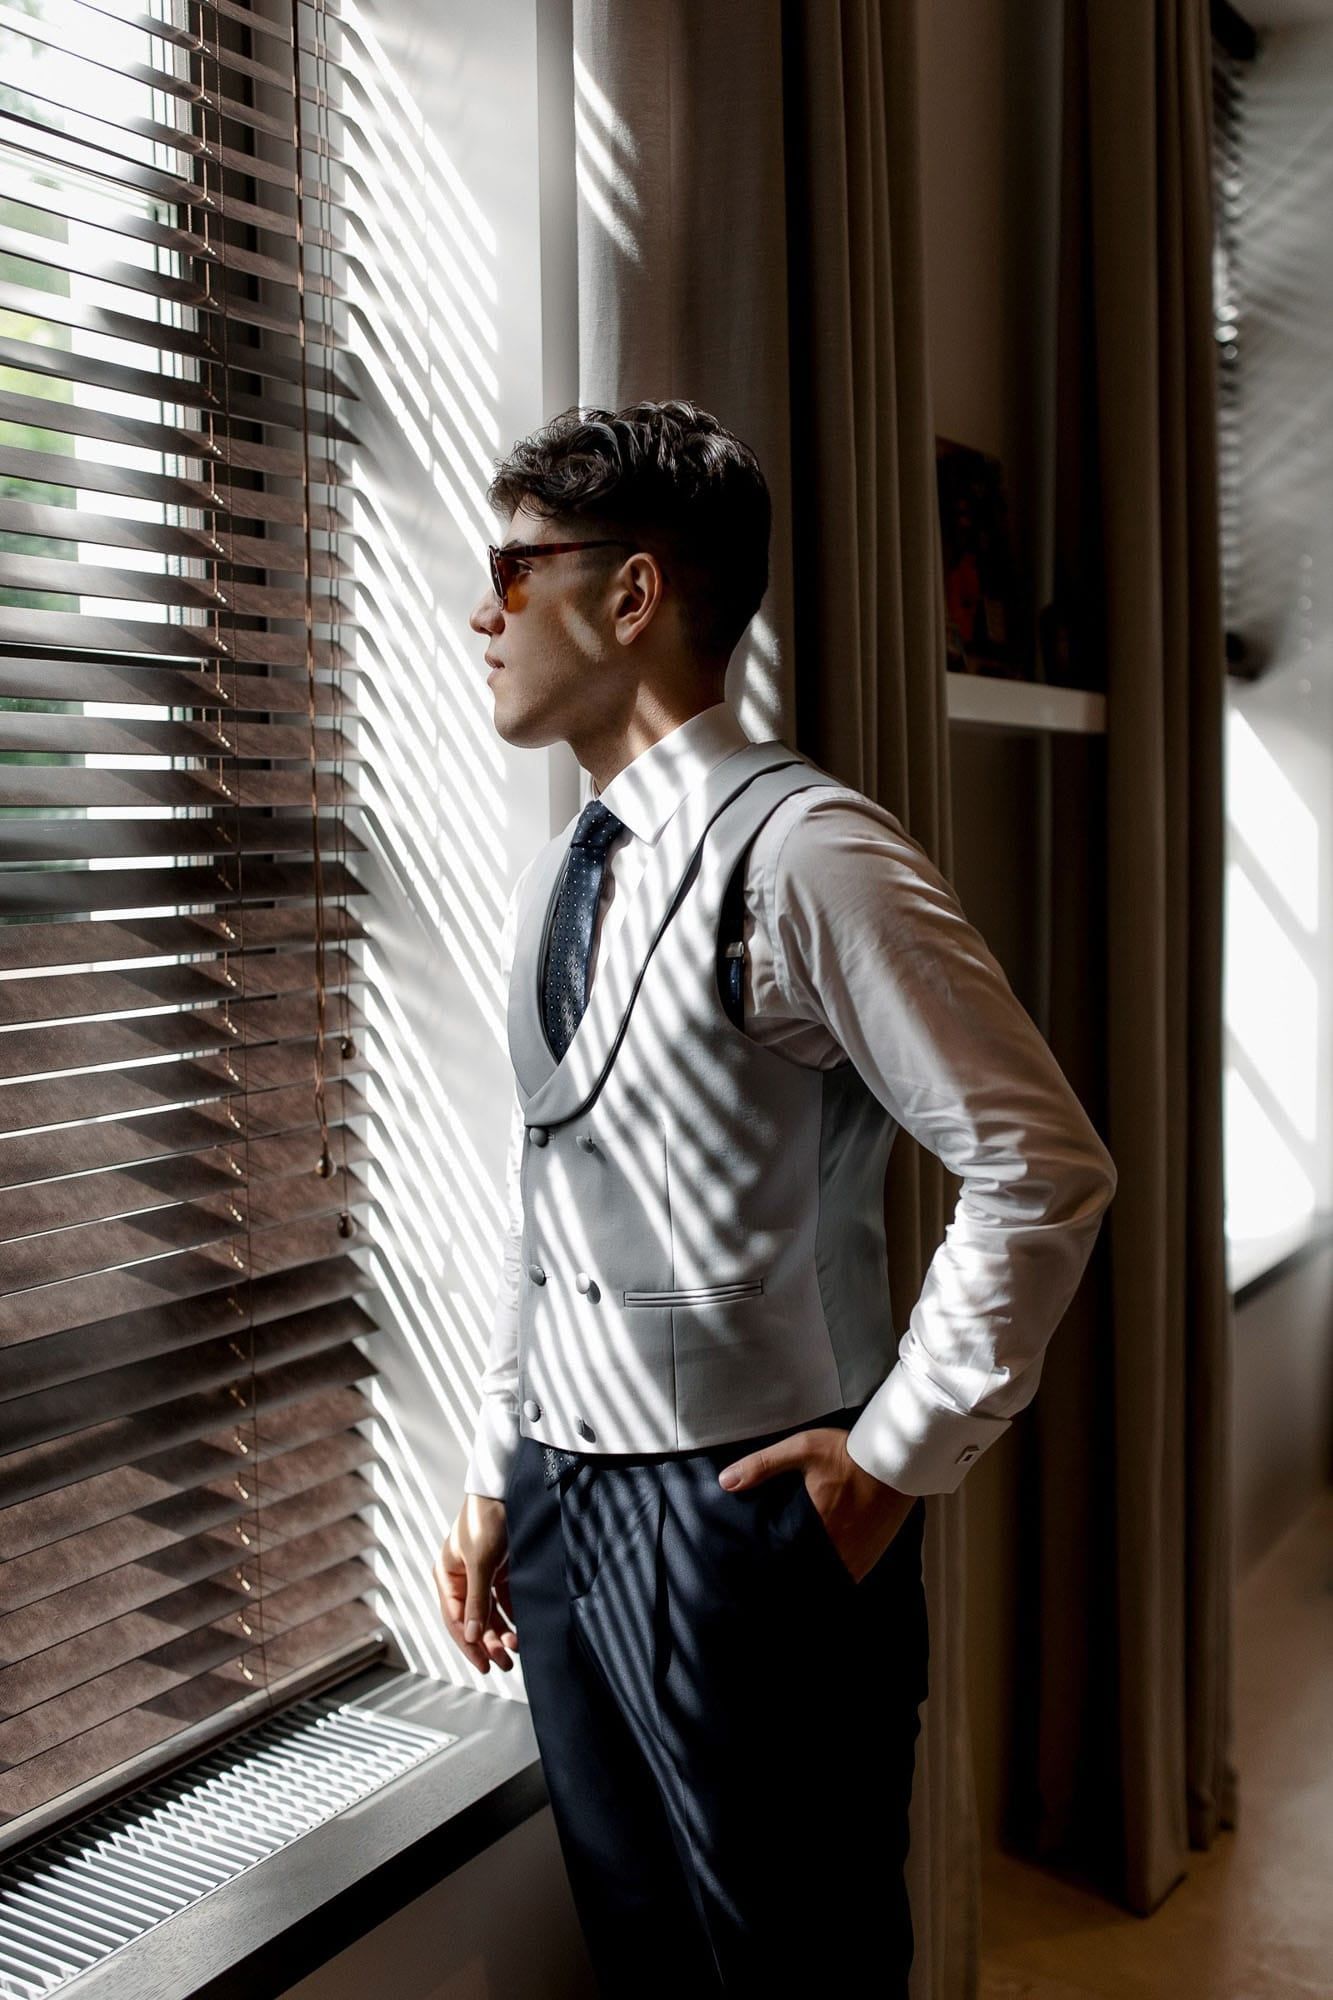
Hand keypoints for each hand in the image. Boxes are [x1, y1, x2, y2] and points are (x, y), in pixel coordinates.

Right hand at [434, 1494, 519, 1674]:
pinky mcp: (501, 1571)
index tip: (484, 1666)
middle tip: (504, 1666)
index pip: (456, 1619)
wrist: (508, 1491)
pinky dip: (512, 1617)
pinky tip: (521, 1631)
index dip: (469, 1645)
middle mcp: (461, 1578)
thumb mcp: (480, 1562)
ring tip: (515, 1652)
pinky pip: (504, 1601)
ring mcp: (481, 1575)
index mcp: (447, 1575)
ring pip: (489, 1614)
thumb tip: (472, 1636)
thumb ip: (477, 1600)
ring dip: (500, 1633)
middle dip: (488, 1643)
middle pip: (473, 1620)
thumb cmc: (486, 1520)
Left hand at [717, 1427, 915, 1583]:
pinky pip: (848, 1575)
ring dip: (814, 1578)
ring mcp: (857, 1555)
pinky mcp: (871, 1554)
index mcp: (816, 1525)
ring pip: (828, 1578)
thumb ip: (763, 1465)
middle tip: (771, 1584)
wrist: (897, 1458)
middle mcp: (837, 1547)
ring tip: (795, 1582)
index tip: (756, 1577)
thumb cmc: (851, 1454)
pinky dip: (835, 1575)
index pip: (785, 1561)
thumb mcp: (802, 1449)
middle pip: (807, 1574)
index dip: (771, 1570)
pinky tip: (825, 1569)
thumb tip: (727, 1481)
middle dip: (790, 1577)